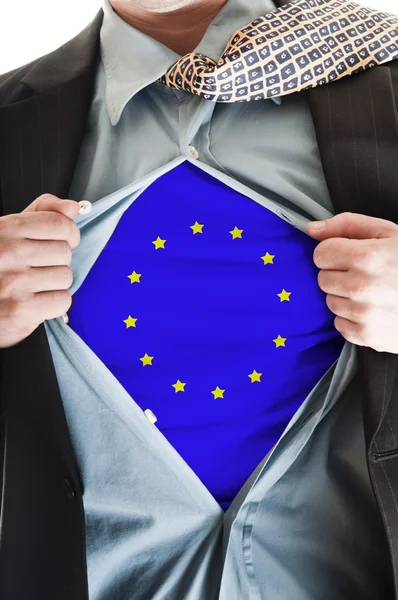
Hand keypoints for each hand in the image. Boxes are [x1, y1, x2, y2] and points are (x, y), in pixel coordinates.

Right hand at [0, 194, 80, 348]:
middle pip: (65, 252)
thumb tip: (71, 207)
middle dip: (56, 261)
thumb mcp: (8, 232)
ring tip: (31, 285)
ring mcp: (14, 283)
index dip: (68, 233)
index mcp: (4, 229)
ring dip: (53, 284)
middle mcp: (8, 253)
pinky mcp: (20, 311)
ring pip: (65, 277)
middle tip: (35, 268)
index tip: (63, 240)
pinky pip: (62, 301)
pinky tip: (33, 301)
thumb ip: (41, 214)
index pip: (59, 224)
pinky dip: (52, 304)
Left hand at [307, 212, 397, 353]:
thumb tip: (310, 229)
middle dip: (339, 273)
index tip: (349, 254)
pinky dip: (352, 318)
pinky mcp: (367, 336)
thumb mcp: (389, 233)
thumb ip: (347, 225)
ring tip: (372, 292)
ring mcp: (364, 315)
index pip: (321, 254)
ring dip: (345, 296)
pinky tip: (373, 310)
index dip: (334, 251)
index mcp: (368, 257)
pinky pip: (339, 324)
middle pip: (323, 278)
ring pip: (330, 302)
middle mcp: (362, 288)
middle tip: (364, 273)